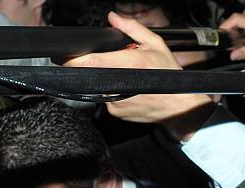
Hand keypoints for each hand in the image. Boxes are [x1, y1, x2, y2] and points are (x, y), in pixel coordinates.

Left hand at [64, 12, 212, 139]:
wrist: (178, 106)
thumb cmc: (170, 76)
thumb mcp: (156, 45)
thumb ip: (133, 29)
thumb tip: (114, 18)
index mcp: (130, 65)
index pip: (94, 61)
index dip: (76, 59)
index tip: (66, 56)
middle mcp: (120, 85)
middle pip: (93, 74)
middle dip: (92, 67)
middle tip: (106, 63)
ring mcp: (115, 101)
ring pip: (99, 86)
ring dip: (105, 79)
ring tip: (125, 77)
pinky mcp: (115, 112)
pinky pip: (105, 98)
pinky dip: (111, 91)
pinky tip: (126, 89)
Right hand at [220, 6, 244, 60]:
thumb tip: (233, 55)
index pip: (236, 19)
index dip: (225, 26)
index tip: (220, 36)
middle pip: (234, 18)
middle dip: (229, 31)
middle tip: (233, 43)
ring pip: (237, 18)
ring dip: (234, 29)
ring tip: (240, 40)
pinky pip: (241, 17)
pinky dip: (239, 26)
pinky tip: (244, 34)